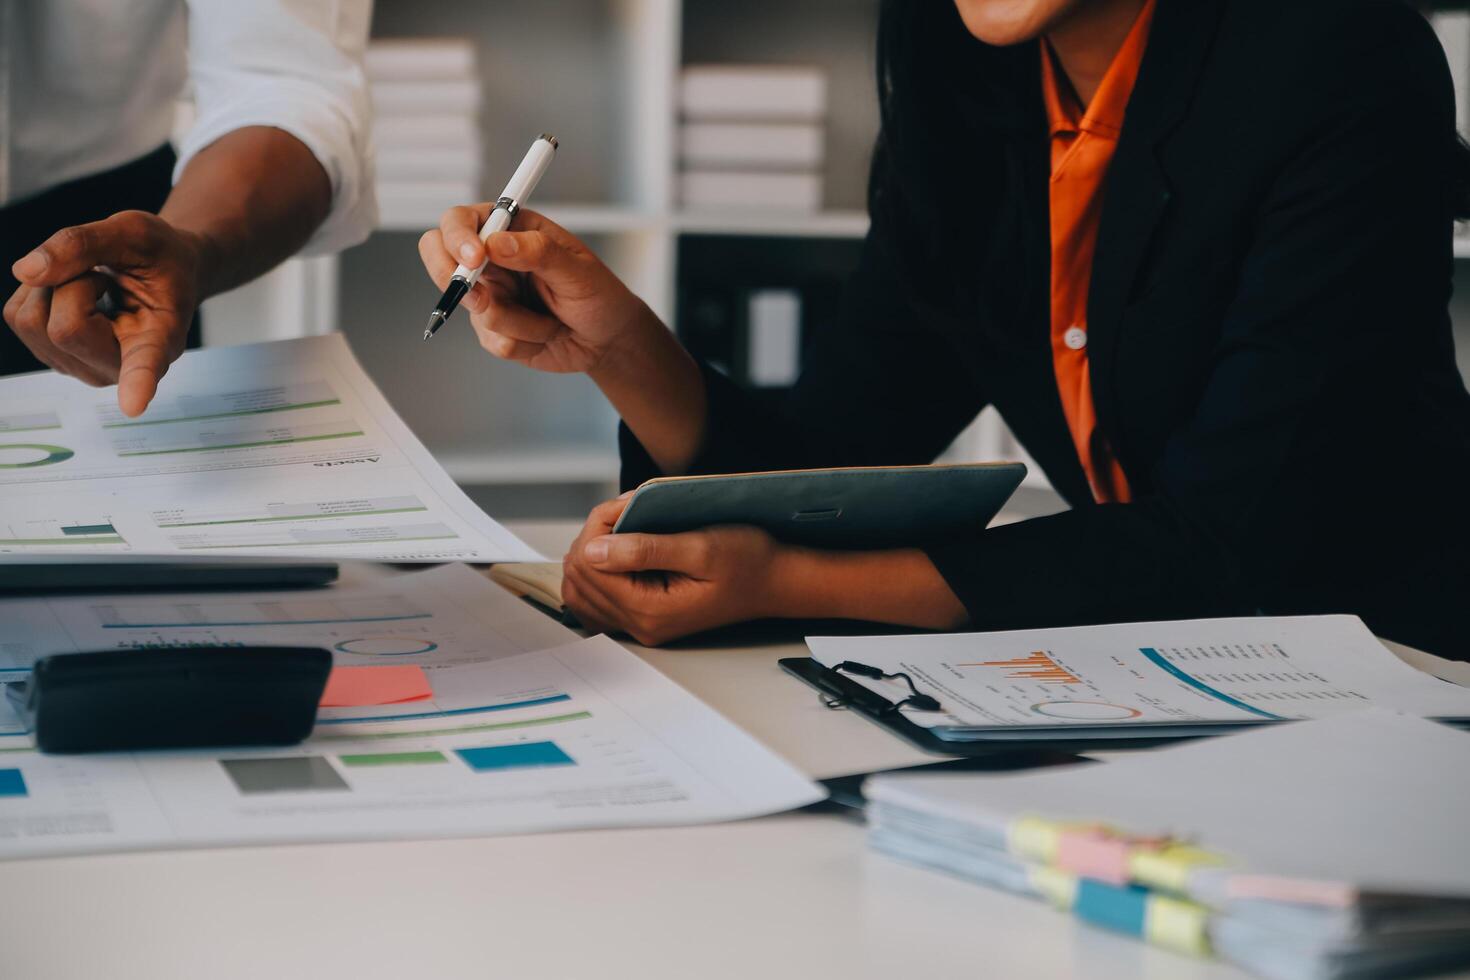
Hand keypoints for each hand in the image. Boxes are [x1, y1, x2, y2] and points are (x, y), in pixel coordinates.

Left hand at [5, 210, 207, 416]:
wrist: (160, 272)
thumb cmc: (158, 257)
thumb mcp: (135, 231)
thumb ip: (84, 243)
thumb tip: (26, 271)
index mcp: (160, 338)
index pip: (146, 364)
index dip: (138, 384)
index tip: (133, 406)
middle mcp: (121, 366)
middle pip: (64, 328)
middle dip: (71, 282)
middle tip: (106, 277)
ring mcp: (84, 368)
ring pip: (34, 321)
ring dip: (52, 284)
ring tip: (93, 285)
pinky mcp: (55, 358)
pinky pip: (19, 317)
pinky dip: (37, 291)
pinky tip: (73, 293)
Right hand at [418, 207, 654, 374]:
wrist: (607, 341)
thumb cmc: (600, 296)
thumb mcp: (578, 270)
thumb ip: (539, 253)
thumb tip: (497, 243)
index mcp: (511, 230)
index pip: (461, 220)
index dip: (457, 237)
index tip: (475, 258)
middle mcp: (493, 260)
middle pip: (440, 258)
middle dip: (454, 281)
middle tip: (484, 299)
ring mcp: (490, 294)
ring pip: (474, 310)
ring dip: (518, 322)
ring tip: (550, 320)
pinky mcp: (492, 328)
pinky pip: (492, 340)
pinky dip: (523, 343)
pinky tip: (545, 336)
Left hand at [561, 496, 790, 645]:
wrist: (775, 581)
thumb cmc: (748, 561)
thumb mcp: (700, 547)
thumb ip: (645, 550)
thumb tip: (594, 551)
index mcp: (650, 611)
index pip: (591, 566)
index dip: (599, 526)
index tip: (629, 504)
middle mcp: (639, 625)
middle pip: (580, 576)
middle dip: (594, 535)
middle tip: (628, 510)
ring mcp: (640, 625)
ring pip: (580, 590)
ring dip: (593, 552)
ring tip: (623, 528)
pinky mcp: (643, 618)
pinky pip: (596, 601)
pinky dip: (597, 572)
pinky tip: (616, 553)